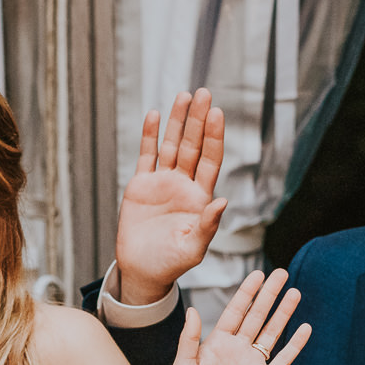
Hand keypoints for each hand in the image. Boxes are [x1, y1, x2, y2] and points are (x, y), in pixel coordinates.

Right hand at [112, 90, 225, 305]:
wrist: (142, 271)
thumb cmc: (172, 263)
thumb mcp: (194, 248)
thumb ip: (208, 226)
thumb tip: (222, 202)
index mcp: (200, 197)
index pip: (210, 160)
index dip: (213, 137)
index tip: (216, 114)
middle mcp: (184, 184)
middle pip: (193, 145)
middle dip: (198, 120)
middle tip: (204, 93)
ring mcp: (162, 182)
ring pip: (172, 145)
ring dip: (178, 121)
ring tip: (184, 95)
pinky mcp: (141, 185)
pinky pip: (146, 155)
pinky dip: (150, 135)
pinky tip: (155, 115)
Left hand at [170, 269, 309, 364]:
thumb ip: (189, 339)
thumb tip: (192, 310)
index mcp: (217, 344)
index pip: (235, 311)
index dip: (246, 293)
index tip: (257, 274)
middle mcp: (237, 350)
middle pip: (256, 316)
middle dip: (269, 295)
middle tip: (281, 273)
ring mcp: (253, 364)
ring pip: (272, 332)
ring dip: (283, 313)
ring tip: (295, 292)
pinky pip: (283, 359)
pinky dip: (294, 344)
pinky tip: (305, 328)